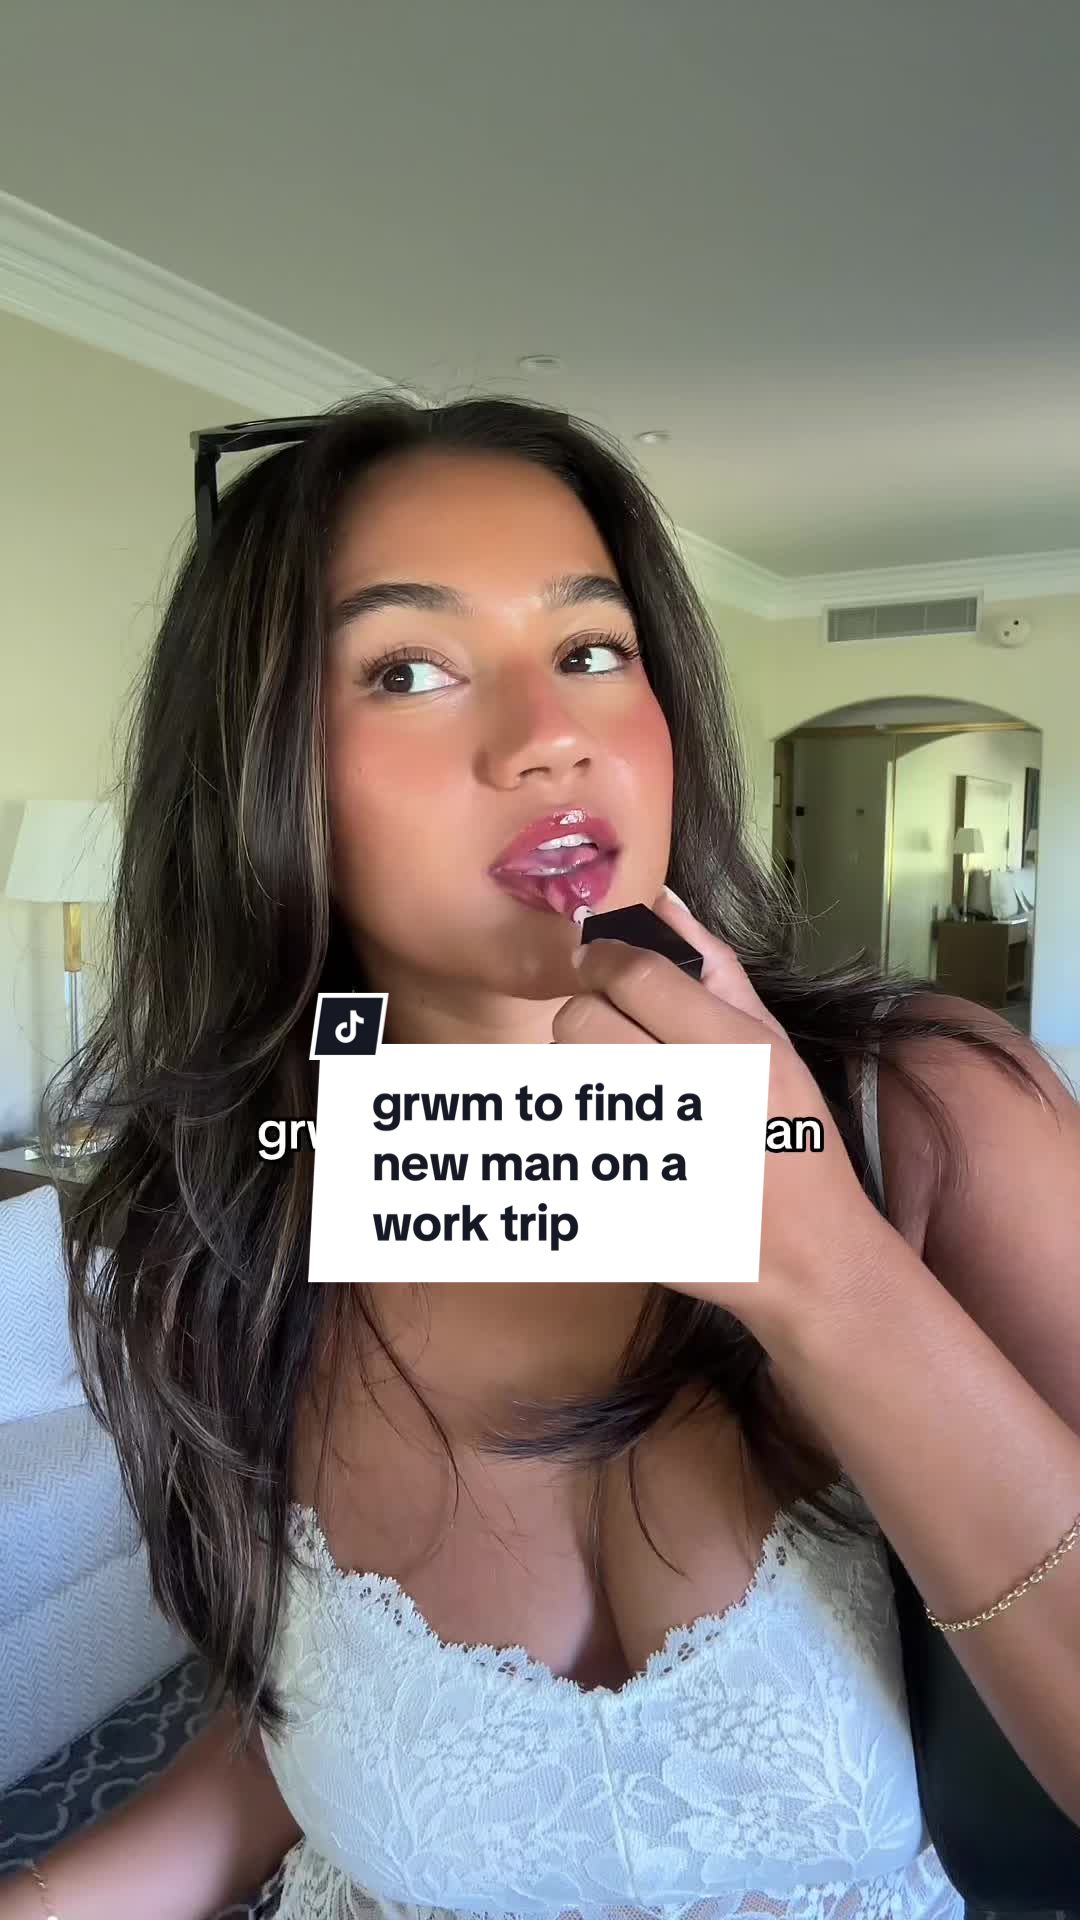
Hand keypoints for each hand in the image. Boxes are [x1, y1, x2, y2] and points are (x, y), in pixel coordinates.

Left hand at [551, 888, 887, 1341]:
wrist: (808, 1256)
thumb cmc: (795, 1141)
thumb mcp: (775, 1045)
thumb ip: (717, 969)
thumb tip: (661, 900)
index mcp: (735, 1050)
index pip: (631, 973)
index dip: (602, 958)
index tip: (601, 963)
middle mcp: (692, 1096)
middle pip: (580, 1021)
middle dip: (592, 1019)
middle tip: (624, 1041)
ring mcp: (650, 1153)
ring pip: (564, 1074)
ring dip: (584, 1074)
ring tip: (629, 1096)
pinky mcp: (617, 1202)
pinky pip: (561, 1139)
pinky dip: (579, 1134)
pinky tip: (621, 1146)